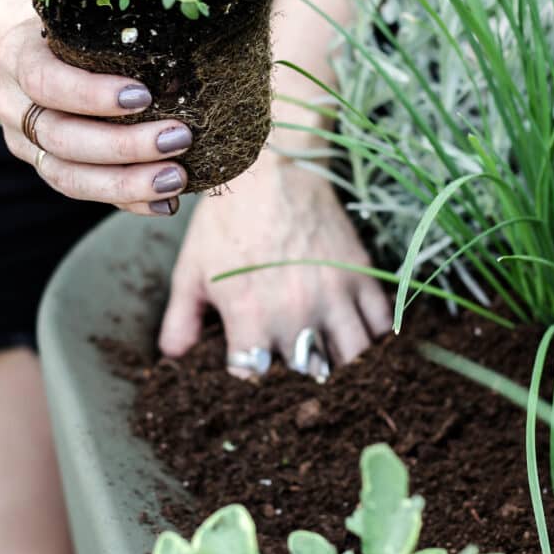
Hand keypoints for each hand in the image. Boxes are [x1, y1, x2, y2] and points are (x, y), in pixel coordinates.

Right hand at [0, 0, 190, 214]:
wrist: (15, 55)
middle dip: (124, 145)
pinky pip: (84, 192)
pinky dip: (127, 201)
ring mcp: (24, 144)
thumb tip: (183, 53)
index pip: (47, 82)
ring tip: (175, 178)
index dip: (92, 94)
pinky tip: (165, 203)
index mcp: (18, 59)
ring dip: (128, 183)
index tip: (144, 96)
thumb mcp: (73, 19)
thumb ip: (108, 34)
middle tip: (178, 138)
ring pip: (69, 177)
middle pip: (62, 138)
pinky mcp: (44, 168)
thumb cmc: (62, 30)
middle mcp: (14, 107)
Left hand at [159, 151, 390, 372]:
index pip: (253, 378)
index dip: (249, 383)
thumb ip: (181, 318)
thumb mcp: (191, 268)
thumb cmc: (227, 218)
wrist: (273, 167)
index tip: (249, 374)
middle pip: (306, 378)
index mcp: (250, 315)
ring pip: (351, 363)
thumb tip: (174, 358)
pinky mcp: (362, 277)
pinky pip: (380, 328)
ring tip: (329, 371)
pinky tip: (361, 346)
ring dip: (341, 374)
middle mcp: (296, 313)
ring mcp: (335, 296)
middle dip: (297, 386)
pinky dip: (375, 344)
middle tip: (290, 380)